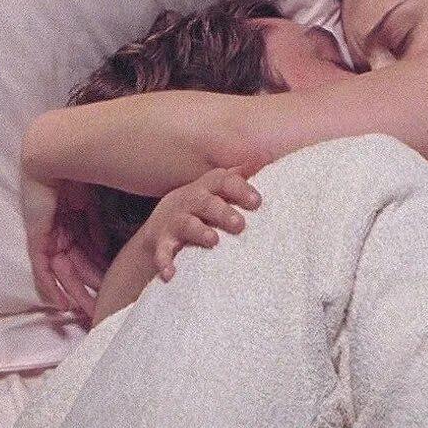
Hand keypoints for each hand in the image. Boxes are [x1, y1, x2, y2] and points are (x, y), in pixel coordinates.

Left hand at [21, 174, 103, 315]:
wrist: (62, 152)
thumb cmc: (88, 169)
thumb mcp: (97, 203)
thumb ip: (100, 225)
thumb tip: (108, 247)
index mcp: (78, 212)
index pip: (89, 247)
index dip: (100, 268)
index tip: (111, 286)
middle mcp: (61, 223)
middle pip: (75, 261)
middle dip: (87, 285)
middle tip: (97, 308)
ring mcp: (48, 230)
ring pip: (61, 268)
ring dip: (73, 289)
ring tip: (85, 310)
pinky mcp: (37, 235)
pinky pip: (42, 266)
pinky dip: (50, 285)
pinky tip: (61, 304)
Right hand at [135, 166, 261, 280]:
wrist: (160, 228)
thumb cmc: (201, 207)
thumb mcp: (218, 190)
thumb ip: (240, 176)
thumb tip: (267, 153)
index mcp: (208, 187)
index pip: (224, 182)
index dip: (240, 190)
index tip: (257, 202)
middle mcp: (189, 200)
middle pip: (206, 202)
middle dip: (222, 212)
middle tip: (240, 225)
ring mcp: (174, 222)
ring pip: (186, 224)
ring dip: (199, 232)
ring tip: (213, 240)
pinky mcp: (160, 243)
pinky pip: (161, 252)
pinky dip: (164, 262)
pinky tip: (171, 274)